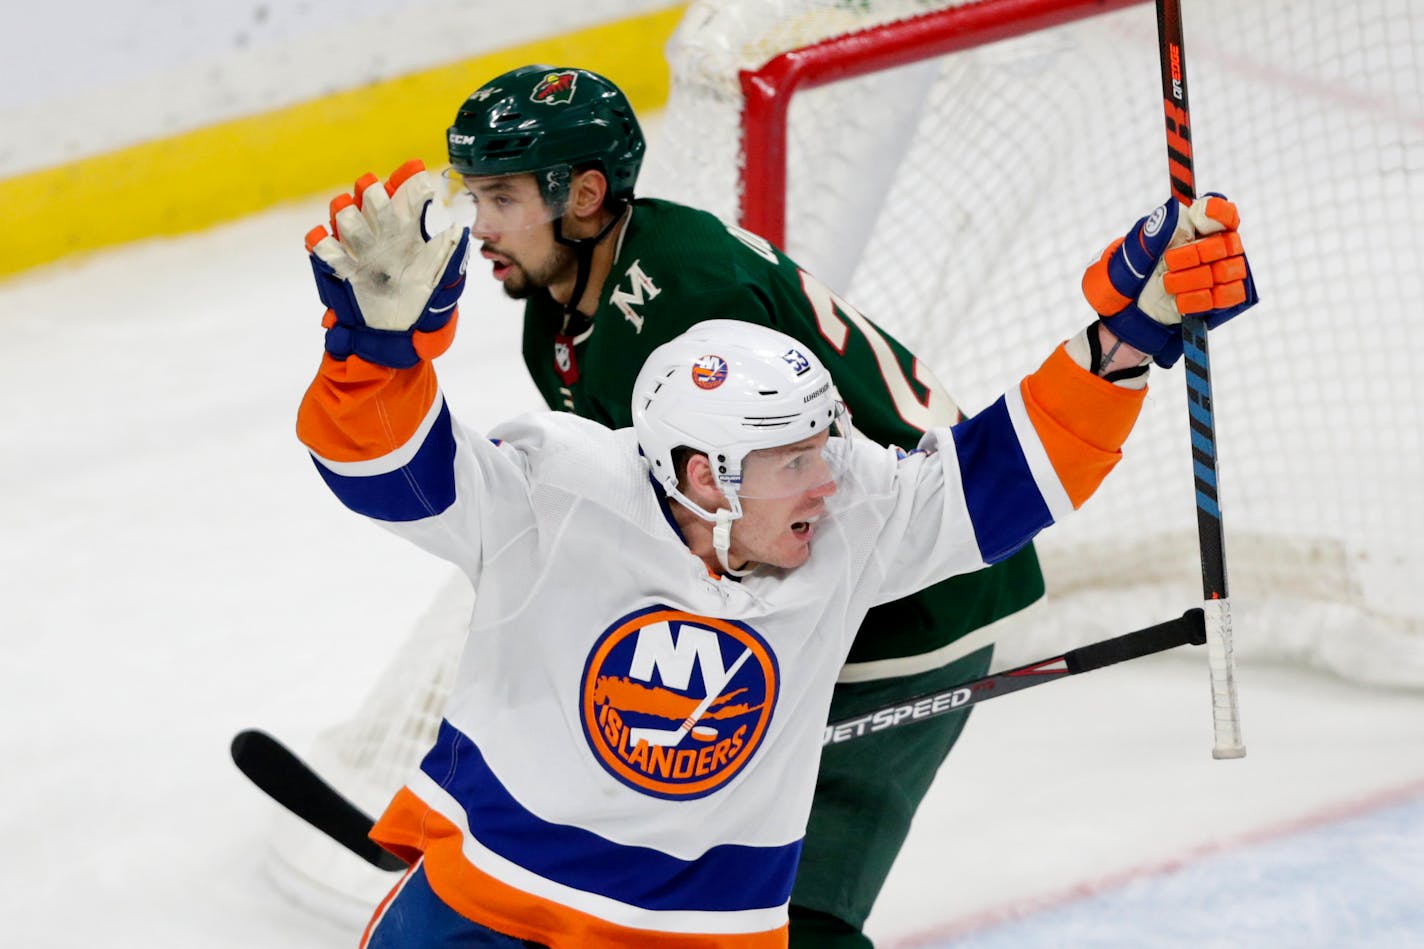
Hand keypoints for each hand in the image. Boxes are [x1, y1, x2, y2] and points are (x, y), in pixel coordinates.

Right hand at [306, 160, 470, 368]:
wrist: (396, 338)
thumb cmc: (423, 306)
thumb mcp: (442, 282)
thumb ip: (450, 257)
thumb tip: (459, 230)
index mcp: (409, 232)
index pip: (408, 197)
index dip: (409, 181)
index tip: (415, 171)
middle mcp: (382, 234)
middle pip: (372, 198)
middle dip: (373, 193)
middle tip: (376, 192)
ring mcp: (358, 248)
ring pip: (344, 215)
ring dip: (347, 214)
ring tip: (351, 218)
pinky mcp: (340, 269)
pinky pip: (324, 250)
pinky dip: (322, 243)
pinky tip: (323, 240)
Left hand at [1082, 195, 1257, 367]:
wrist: (1129, 308)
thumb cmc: (1135, 272)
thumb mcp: (1137, 250)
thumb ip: (1157, 229)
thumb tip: (1176, 207)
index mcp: (1198, 228)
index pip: (1224, 213)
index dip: (1218, 212)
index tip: (1201, 215)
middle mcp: (1217, 248)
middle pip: (1228, 243)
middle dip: (1194, 253)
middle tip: (1169, 261)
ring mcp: (1222, 274)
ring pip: (1225, 271)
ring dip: (1190, 279)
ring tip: (1166, 282)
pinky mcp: (1221, 301)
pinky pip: (1224, 297)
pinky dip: (1196, 299)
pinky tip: (1177, 299)